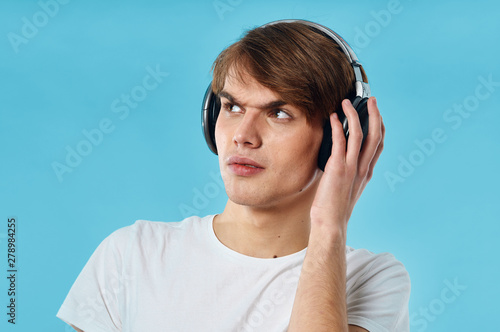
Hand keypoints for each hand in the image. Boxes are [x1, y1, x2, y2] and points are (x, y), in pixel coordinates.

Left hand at [310, 97, 384, 233]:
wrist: (331, 224)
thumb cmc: (334, 208)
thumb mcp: (347, 188)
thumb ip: (348, 174)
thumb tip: (339, 161)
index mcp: (366, 173)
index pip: (379, 145)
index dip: (380, 127)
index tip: (376, 114)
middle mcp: (362, 168)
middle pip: (375, 136)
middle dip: (374, 115)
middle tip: (371, 100)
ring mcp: (351, 168)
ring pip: (359, 135)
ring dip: (354, 115)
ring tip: (347, 102)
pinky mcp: (338, 169)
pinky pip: (340, 143)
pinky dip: (338, 127)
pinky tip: (334, 117)